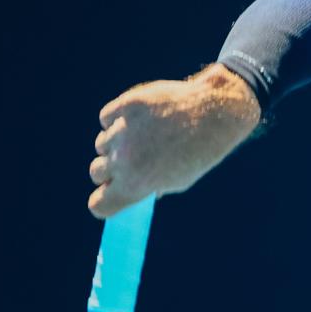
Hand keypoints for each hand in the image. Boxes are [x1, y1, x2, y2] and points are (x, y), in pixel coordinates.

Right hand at [87, 64, 262, 217]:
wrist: (214, 114)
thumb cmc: (198, 152)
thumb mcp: (178, 180)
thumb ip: (147, 187)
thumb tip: (125, 190)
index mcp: (135, 186)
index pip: (98, 205)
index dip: (104, 201)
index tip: (111, 194)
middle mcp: (124, 161)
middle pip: (96, 172)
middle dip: (110, 169)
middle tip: (132, 160)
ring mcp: (122, 131)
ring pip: (101, 144)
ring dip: (116, 142)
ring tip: (145, 136)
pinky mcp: (126, 106)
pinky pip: (107, 118)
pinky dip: (117, 118)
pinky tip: (141, 118)